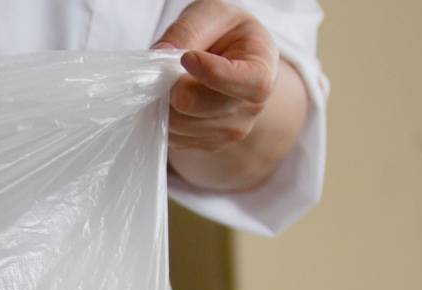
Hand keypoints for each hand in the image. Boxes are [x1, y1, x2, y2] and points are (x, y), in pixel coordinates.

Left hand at [155, 0, 279, 151]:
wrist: (233, 59)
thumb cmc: (226, 32)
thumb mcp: (213, 14)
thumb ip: (189, 29)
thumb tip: (159, 54)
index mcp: (262, 70)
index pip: (243, 81)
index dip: (211, 73)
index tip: (187, 57)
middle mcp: (251, 106)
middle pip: (196, 105)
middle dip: (171, 86)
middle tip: (162, 69)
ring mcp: (231, 130)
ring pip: (177, 123)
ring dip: (162, 101)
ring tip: (168, 81)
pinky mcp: (208, 143)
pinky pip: (172, 136)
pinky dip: (161, 117)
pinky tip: (169, 99)